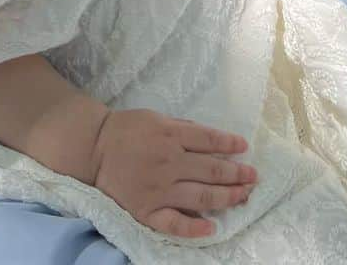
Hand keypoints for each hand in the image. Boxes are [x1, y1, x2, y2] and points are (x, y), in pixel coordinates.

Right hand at [90, 109, 256, 239]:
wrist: (93, 149)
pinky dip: (194, 229)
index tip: (245, 147)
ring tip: (243, 196)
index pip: (209, 140)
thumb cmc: (127, 130)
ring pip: (201, 197)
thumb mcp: (156, 117)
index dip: (230, 143)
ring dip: (227, 197)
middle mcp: (169, 162)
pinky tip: (211, 228)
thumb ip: (182, 128)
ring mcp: (159, 189)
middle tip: (253, 176)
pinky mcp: (147, 210)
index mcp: (170, 135)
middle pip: (212, 170)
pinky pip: (174, 224)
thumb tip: (211, 138)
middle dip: (237, 174)